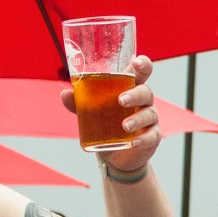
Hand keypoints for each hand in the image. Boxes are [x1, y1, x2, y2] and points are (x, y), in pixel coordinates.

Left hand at [62, 55, 161, 174]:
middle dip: (135, 94)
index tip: (136, 63)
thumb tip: (65, 94)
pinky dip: (144, 139)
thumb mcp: (91, 111)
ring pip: (149, 114)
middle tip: (121, 100)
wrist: (114, 153)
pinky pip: (152, 136)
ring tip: (125, 126)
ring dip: (137, 119)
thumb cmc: (106, 123)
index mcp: (131, 88)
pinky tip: (134, 142)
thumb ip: (80, 102)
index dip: (143, 64)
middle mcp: (143, 101)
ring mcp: (149, 119)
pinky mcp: (152, 137)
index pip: (142, 71)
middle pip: (146, 92)